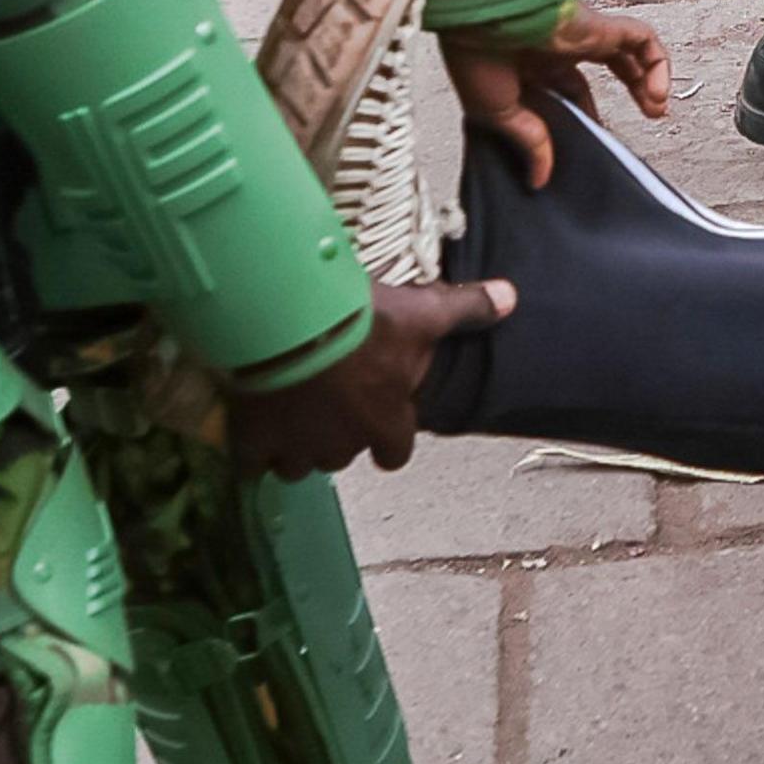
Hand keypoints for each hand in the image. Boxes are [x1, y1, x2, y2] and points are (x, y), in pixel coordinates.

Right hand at [225, 277, 516, 477]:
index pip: (395, 454)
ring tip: (289, 411)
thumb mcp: (422, 311)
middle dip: (337, 434)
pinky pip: (251, 464)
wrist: (286, 318)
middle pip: (342, 456)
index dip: (386, 436)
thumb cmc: (361, 320)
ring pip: (298, 465)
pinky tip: (251, 426)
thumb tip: (512, 298)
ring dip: (296, 446)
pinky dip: (252, 450)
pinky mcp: (254, 440)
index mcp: (387, 423)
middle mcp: (343, 446)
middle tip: (328, 399)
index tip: (376, 418)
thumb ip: (466, 310)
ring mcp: (296, 447)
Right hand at [440, 2, 673, 187]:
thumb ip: (528, 141)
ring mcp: (581, 34)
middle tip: (642, 118)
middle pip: (606, 66)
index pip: (569, 88)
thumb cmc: (473, 52)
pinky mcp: (600, 24)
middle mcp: (559, 45)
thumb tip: (538, 176)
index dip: (585, 113)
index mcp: (530, 62)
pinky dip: (657, 63)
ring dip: (648, 79)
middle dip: (627, 92)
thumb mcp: (500, 114)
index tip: (591, 140)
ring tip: (658, 109)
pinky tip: (657, 94)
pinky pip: (642, 38)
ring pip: (629, 51)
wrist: (481, 16)